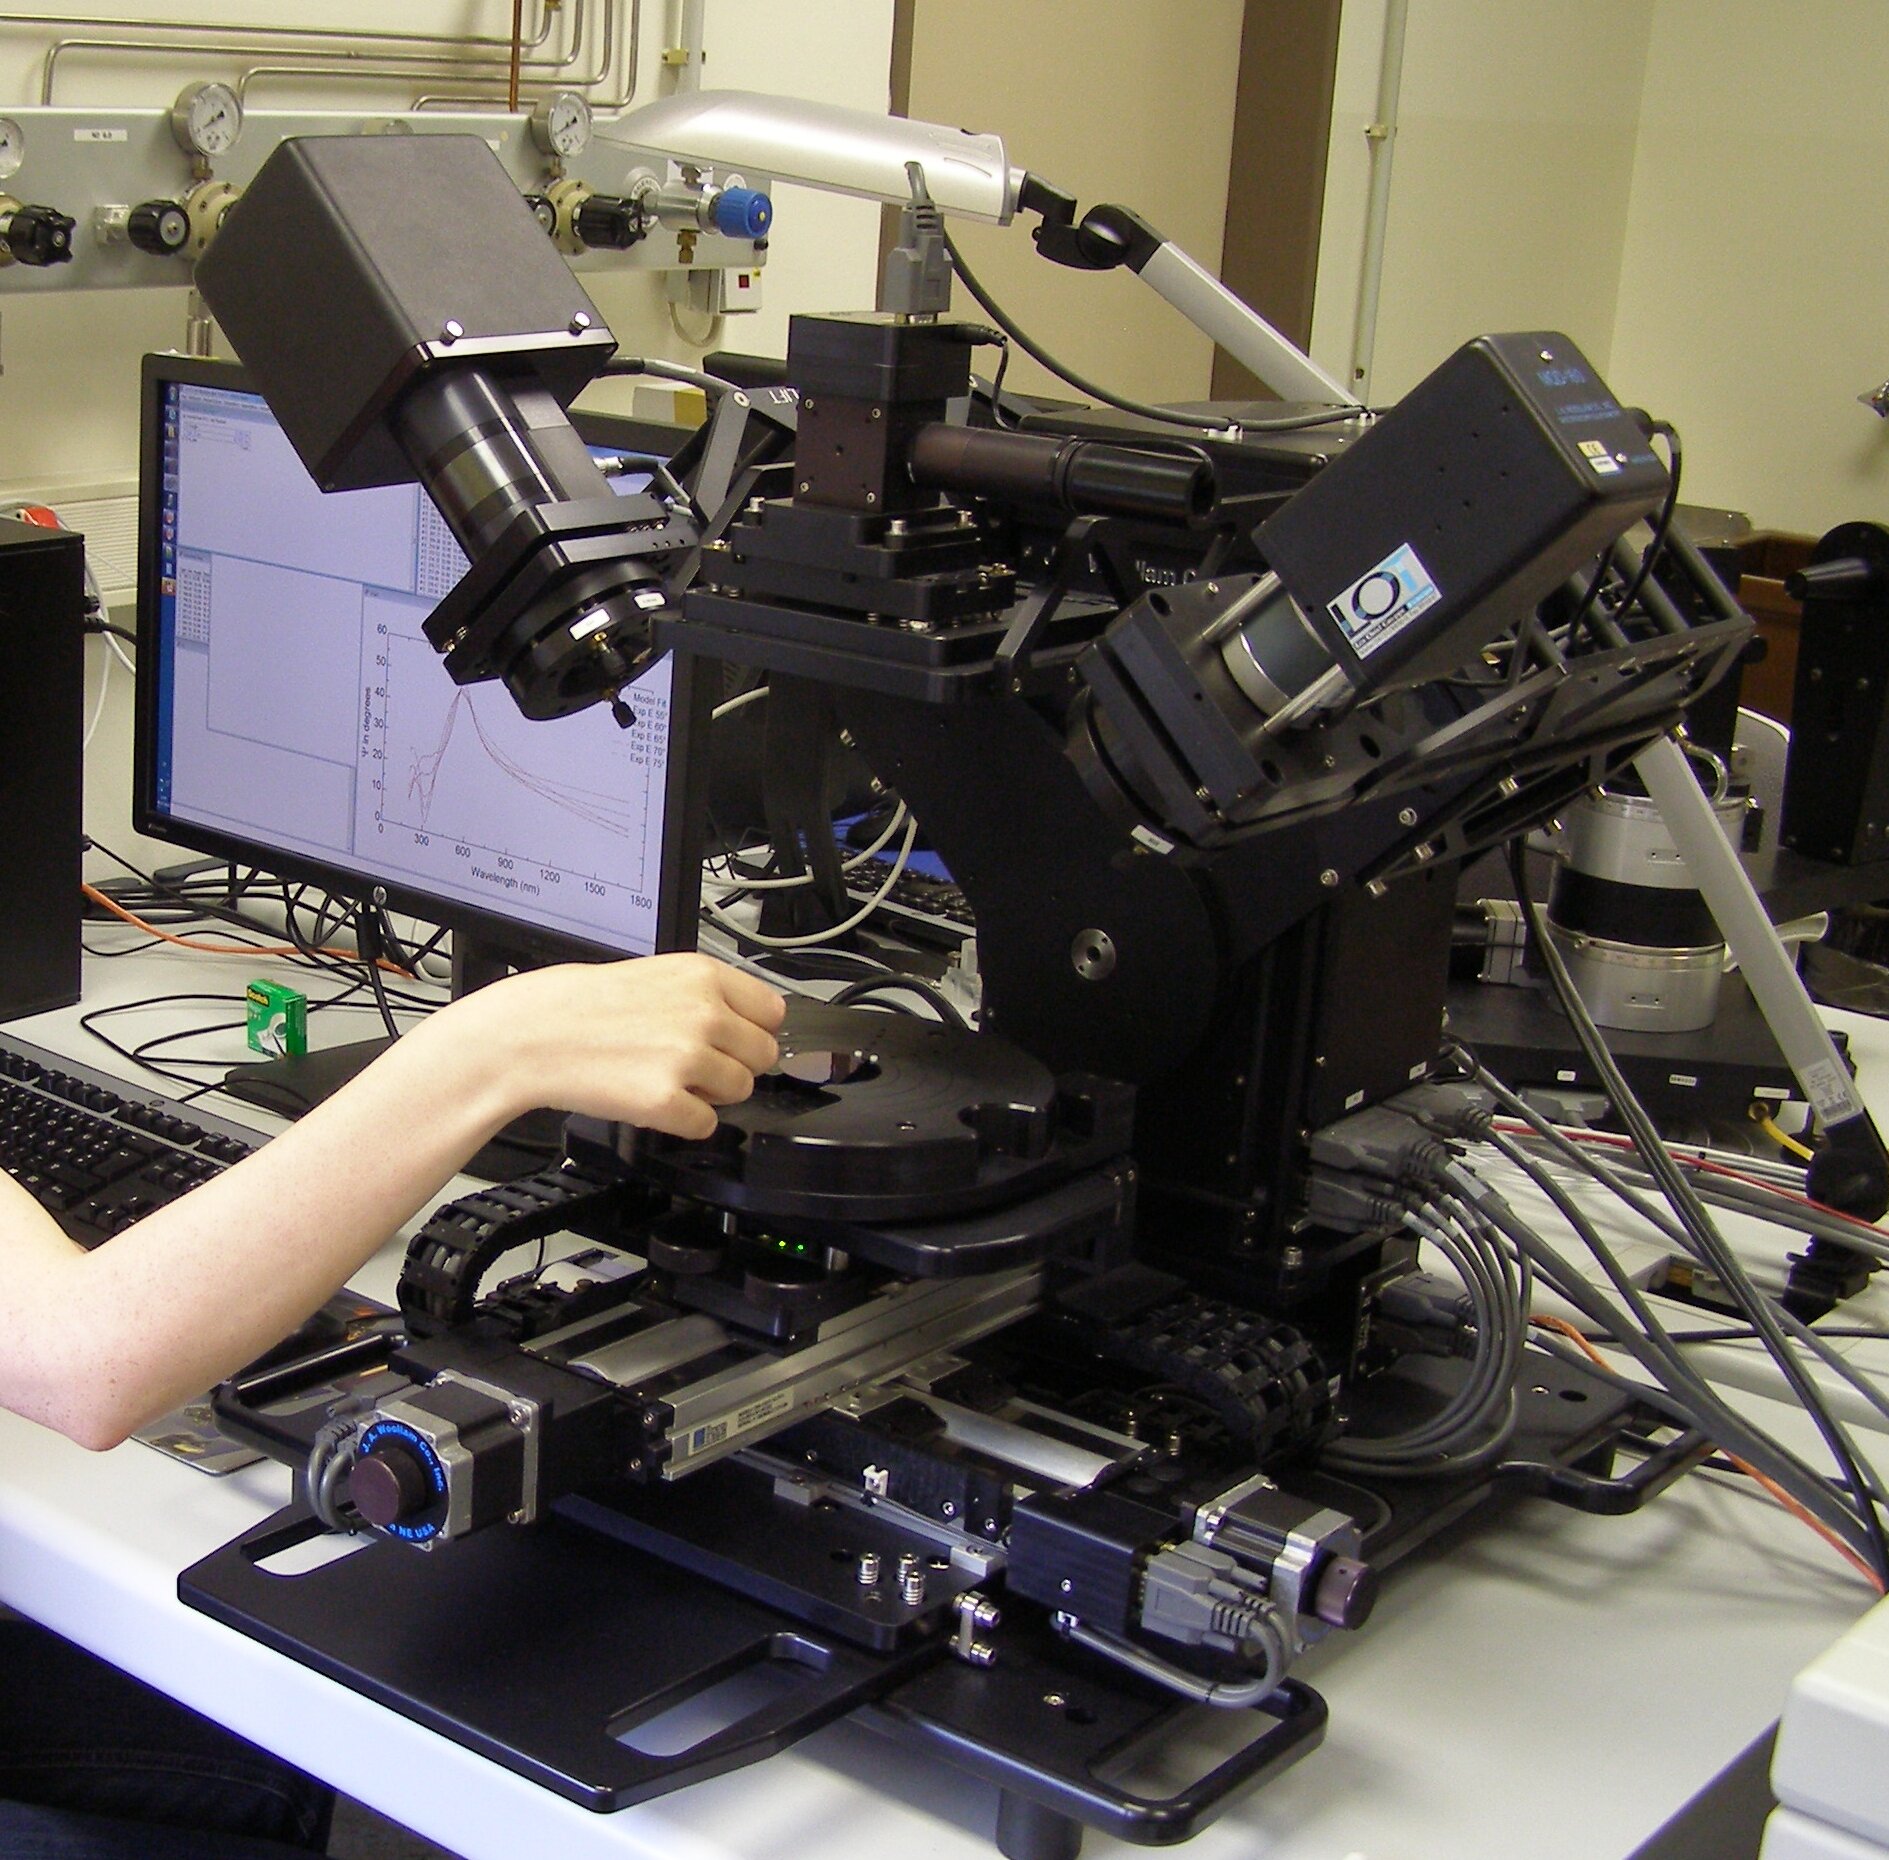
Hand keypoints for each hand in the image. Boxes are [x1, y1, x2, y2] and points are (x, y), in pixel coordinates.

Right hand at [459, 953, 784, 1139]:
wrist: (532, 1034)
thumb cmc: (586, 1005)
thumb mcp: (659, 974)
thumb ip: (710, 995)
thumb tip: (756, 1023)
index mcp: (705, 976)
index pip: (773, 1013)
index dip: (753, 1031)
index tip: (736, 1039)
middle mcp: (704, 1014)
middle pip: (763, 1056)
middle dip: (734, 1064)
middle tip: (695, 1063)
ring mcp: (688, 1058)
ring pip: (740, 1091)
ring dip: (709, 1093)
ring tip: (666, 1076)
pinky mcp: (667, 1101)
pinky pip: (706, 1125)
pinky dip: (683, 1121)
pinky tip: (653, 1098)